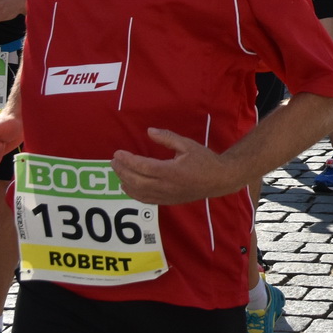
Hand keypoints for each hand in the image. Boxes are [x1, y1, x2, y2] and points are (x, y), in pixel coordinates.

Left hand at [112, 128, 239, 204]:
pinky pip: (146, 200)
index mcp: (171, 171)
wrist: (219, 179)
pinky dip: (133, 193)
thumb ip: (167, 138)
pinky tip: (128, 186)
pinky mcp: (167, 201)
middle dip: (122, 171)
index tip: (117, 153)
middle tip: (113, 161)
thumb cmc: (204, 160)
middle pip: (137, 181)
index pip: (143, 166)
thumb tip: (149, 131)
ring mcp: (166, 195)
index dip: (128, 161)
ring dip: (125, 182)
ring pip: (139, 192)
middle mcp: (166, 185)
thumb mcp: (188, 144)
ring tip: (118, 172)